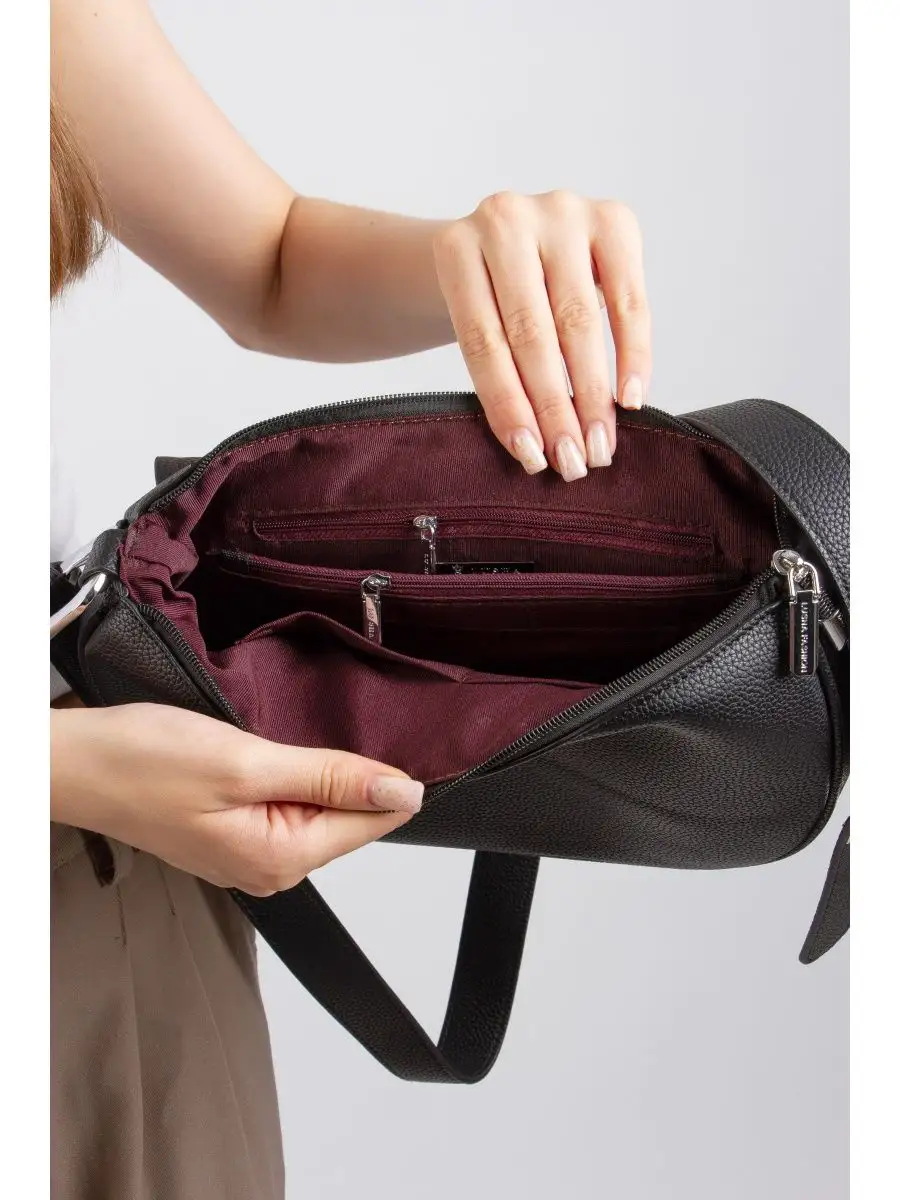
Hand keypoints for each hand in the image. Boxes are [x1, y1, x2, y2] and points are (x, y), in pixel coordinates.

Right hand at [50, 703, 422, 895]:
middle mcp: (271, 867)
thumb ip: (329, 778)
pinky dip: (291, 775)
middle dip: (350, 772)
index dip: (390, 780)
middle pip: (347, 817)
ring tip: (291, 733)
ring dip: (318, 770)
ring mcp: (250, 852)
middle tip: (328, 723)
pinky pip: (287, 805)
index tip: (398, 737)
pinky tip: (274, 749)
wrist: (77, 763)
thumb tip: (403, 792)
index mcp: (281, 858)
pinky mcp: (234, 832)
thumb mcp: (247, 763)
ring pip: (318, 807)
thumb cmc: (146, 762)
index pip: (371, 823)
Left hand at [433, 191, 650, 478]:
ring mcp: (562, 211)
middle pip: (532, 332)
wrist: (507, 238)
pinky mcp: (613, 217)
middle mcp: (506, 218)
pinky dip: (633, 355)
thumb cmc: (488, 297)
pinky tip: (632, 399)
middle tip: (572, 461)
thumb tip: (537, 450)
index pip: (483, 342)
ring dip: (593, 393)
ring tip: (600, 445)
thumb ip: (497, 367)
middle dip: (555, 407)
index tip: (531, 456)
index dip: (508, 404)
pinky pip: (629, 300)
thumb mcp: (474, 322)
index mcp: (455, 248)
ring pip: (580, 320)